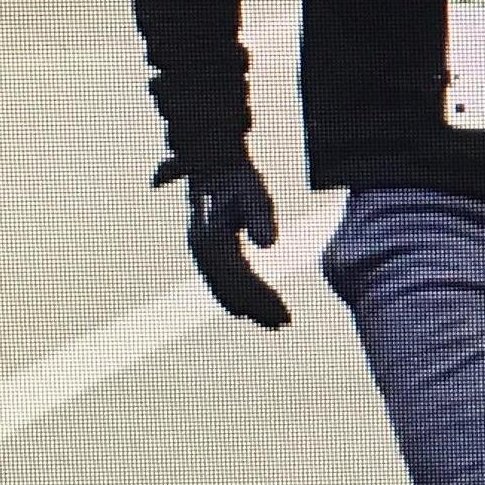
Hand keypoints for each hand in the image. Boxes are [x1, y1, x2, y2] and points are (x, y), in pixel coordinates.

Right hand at [154, 155, 290, 328]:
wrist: (213, 161)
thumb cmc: (238, 176)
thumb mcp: (254, 191)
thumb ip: (260, 216)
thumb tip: (270, 244)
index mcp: (212, 235)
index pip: (239, 276)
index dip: (261, 297)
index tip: (283, 314)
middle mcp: (201, 246)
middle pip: (229, 286)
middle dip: (257, 306)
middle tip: (284, 323)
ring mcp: (200, 249)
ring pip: (222, 286)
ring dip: (248, 305)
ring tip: (276, 323)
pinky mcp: (206, 249)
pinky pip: (220, 279)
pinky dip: (237, 296)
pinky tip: (253, 310)